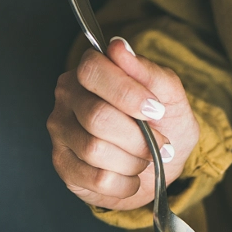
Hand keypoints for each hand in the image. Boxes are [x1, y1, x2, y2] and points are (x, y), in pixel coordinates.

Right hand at [47, 37, 199, 209]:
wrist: (160, 166)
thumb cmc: (163, 125)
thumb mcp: (170, 98)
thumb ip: (149, 73)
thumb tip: (118, 48)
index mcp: (91, 71)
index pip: (92, 69)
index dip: (127, 93)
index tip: (156, 110)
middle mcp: (68, 97)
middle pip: (97, 117)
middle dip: (139, 138)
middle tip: (161, 144)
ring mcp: (60, 131)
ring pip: (95, 150)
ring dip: (133, 161)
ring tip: (144, 160)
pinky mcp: (63, 165)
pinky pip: (96, 179)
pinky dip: (125, 183)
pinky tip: (130, 177)